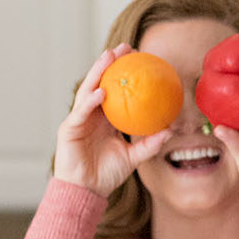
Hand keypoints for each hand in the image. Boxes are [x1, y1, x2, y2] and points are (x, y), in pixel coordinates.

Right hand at [54, 44, 171, 197]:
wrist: (86, 191)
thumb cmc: (107, 175)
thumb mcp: (133, 157)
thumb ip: (150, 144)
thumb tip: (170, 130)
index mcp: (106, 118)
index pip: (116, 90)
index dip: (125, 73)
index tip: (141, 57)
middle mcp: (92, 114)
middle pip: (101, 82)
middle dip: (110, 63)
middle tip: (125, 47)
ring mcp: (79, 119)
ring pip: (88, 90)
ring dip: (98, 72)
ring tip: (109, 56)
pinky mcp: (69, 128)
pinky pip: (81, 111)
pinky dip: (90, 101)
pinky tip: (101, 92)